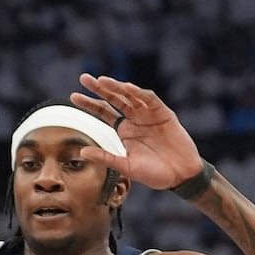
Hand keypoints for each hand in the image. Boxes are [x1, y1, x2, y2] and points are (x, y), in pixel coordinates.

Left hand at [71, 74, 202, 193]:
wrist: (181, 176)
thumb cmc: (154, 173)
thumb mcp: (126, 167)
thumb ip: (105, 158)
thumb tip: (81, 152)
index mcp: (124, 130)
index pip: (104, 112)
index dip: (90, 104)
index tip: (73, 96)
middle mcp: (135, 119)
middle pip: (114, 99)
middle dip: (100, 88)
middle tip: (84, 78)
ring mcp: (149, 115)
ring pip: (130, 96)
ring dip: (117, 87)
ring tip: (102, 81)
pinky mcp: (164, 114)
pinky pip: (150, 100)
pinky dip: (139, 94)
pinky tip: (128, 88)